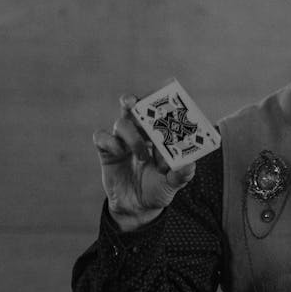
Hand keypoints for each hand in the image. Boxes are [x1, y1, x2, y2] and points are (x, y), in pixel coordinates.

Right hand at [92, 95, 195, 229]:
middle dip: (136, 101)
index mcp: (159, 133)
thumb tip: (189, 164)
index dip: (161, 95)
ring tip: (143, 156)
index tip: (167, 83)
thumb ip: (181, 175)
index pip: (159, 108)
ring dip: (133, 137)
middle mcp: (140, 132)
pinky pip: (102, 137)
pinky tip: (119, 152)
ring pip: (121, 123)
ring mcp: (122, 140)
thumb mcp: (173, 184)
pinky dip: (110, 141)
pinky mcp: (107, 151)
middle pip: (135, 106)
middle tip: (136, 103)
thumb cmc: (159, 189)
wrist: (137, 208)